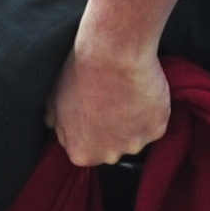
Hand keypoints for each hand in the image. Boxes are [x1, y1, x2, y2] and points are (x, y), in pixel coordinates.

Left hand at [49, 39, 170, 167]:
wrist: (112, 54)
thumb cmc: (81, 72)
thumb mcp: (53, 98)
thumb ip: (55, 121)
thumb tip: (54, 125)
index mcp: (81, 152)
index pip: (88, 148)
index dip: (93, 126)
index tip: (96, 108)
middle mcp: (108, 156)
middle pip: (114, 145)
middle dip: (114, 127)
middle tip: (112, 98)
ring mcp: (134, 144)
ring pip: (136, 134)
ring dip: (134, 118)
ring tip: (126, 90)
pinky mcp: (156, 129)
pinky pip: (156, 122)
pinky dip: (153, 108)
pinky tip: (141, 89)